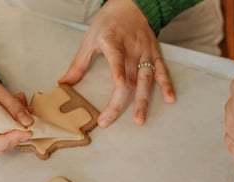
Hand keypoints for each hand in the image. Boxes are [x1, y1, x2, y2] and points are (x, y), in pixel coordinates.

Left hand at [58, 0, 174, 127]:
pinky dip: (167, 85)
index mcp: (112, 41)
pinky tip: (170, 98)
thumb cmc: (108, 23)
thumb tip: (64, 83)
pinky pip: (162, 71)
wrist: (131, 5)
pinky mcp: (154, 54)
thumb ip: (78, 64)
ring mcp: (144, 52)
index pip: (116, 56)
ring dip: (143, 100)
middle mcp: (131, 48)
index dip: (117, 69)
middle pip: (127, 77)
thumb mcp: (89, 39)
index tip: (118, 83)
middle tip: (108, 119)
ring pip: (145, 79)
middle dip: (118, 101)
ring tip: (139, 119)